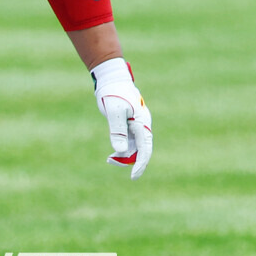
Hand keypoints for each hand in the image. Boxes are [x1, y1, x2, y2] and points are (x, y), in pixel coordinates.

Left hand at [91, 57, 152, 179]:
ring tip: (110, 159)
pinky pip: (130, 141)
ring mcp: (137, 125)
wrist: (111, 78)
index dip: (140, 164)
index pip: (145, 148)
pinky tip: (113, 153)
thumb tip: (121, 151)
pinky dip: (123, 148)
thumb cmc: (113, 92)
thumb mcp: (113, 111)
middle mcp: (142, 125)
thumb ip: (117, 130)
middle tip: (111, 161)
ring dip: (124, 155)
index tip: (133, 176)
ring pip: (135, 146)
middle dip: (129, 160)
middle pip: (141, 149)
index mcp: (142, 122)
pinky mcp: (130, 124)